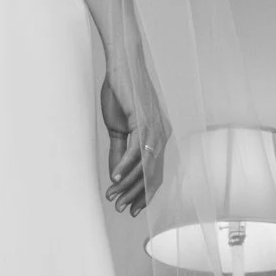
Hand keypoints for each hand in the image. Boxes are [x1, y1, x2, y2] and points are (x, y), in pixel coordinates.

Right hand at [100, 76, 168, 215]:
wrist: (122, 65)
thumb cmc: (121, 92)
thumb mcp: (118, 128)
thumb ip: (119, 151)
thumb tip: (116, 174)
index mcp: (158, 137)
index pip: (154, 173)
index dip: (144, 193)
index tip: (132, 208)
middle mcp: (162, 135)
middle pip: (151, 174)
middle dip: (136, 195)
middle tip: (121, 210)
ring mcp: (155, 129)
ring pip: (144, 166)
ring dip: (128, 185)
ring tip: (113, 198)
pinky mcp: (144, 122)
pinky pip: (136, 151)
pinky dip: (124, 167)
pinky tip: (114, 179)